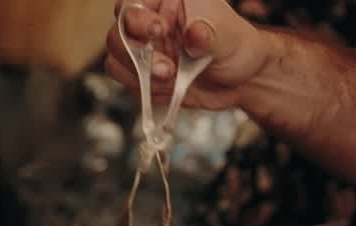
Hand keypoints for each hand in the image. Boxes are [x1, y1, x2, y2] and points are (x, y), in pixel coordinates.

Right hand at [105, 0, 273, 110]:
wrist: (239, 82)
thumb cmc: (237, 48)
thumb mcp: (230, 38)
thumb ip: (210, 36)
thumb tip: (194, 32)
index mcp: (171, 2)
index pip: (134, 1)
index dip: (138, 16)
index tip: (159, 30)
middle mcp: (152, 21)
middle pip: (118, 31)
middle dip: (138, 53)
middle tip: (166, 68)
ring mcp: (144, 48)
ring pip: (116, 57)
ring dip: (140, 73)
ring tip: (170, 78)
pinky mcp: (141, 72)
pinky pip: (125, 79)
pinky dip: (143, 87)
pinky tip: (168, 86)